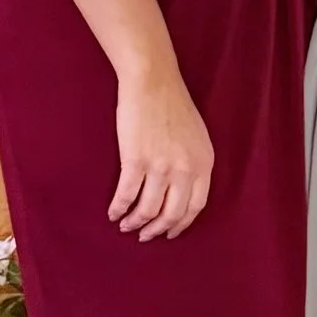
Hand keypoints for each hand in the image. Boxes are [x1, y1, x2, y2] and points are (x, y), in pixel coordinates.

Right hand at [111, 68, 213, 241]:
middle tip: (145, 235)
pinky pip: (126, 195)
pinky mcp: (136, 161)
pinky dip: (118, 208)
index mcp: (203, 164)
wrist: (153, 81)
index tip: (169, 233)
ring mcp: (160, 166)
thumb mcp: (197, 137)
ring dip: (135, 222)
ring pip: (148, 209)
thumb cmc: (173, 104)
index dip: (180, 224)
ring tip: (126, 225)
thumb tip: (182, 190)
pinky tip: (113, 212)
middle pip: (171, 214)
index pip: (195, 207)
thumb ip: (194, 163)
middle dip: (156, 229)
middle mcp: (185, 169)